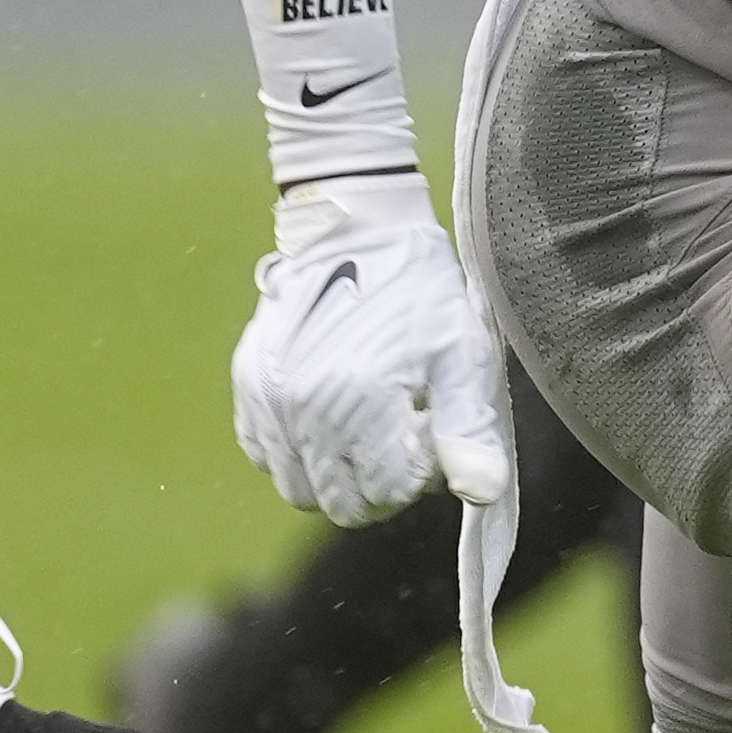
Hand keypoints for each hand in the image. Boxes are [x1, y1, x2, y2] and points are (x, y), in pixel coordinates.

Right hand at [229, 174, 518, 525]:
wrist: (358, 229)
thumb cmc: (419, 290)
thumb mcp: (459, 353)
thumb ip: (467, 429)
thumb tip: (481, 494)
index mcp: (362, 403)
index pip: (387, 493)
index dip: (416, 476)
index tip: (426, 433)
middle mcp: (306, 409)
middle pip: (339, 503)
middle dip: (376, 486)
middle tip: (398, 440)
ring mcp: (270, 399)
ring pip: (297, 488)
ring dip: (333, 476)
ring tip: (364, 431)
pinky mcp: (250, 383)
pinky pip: (262, 453)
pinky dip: (293, 452)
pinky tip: (325, 418)